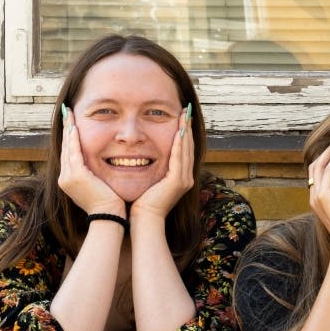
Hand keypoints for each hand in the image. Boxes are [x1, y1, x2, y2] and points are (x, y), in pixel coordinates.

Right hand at [57, 104, 123, 216]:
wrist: (110, 218)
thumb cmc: (111, 204)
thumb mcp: (101, 186)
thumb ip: (97, 175)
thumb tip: (103, 165)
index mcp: (70, 179)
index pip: (69, 153)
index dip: (70, 137)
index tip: (72, 123)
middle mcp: (65, 177)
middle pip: (65, 147)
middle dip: (67, 129)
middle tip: (67, 112)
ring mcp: (68, 177)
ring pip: (67, 148)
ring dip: (69, 130)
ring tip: (69, 115)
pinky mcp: (76, 176)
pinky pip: (74, 153)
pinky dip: (74, 140)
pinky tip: (75, 128)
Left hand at [132, 104, 194, 221]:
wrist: (143, 220)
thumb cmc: (141, 203)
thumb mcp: (149, 181)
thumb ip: (150, 168)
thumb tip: (141, 156)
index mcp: (180, 177)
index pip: (183, 150)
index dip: (183, 133)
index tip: (181, 117)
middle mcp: (186, 177)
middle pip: (189, 147)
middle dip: (187, 127)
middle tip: (185, 110)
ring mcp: (184, 180)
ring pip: (186, 150)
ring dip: (185, 131)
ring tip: (184, 115)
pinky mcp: (178, 181)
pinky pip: (180, 158)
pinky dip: (180, 143)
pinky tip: (178, 131)